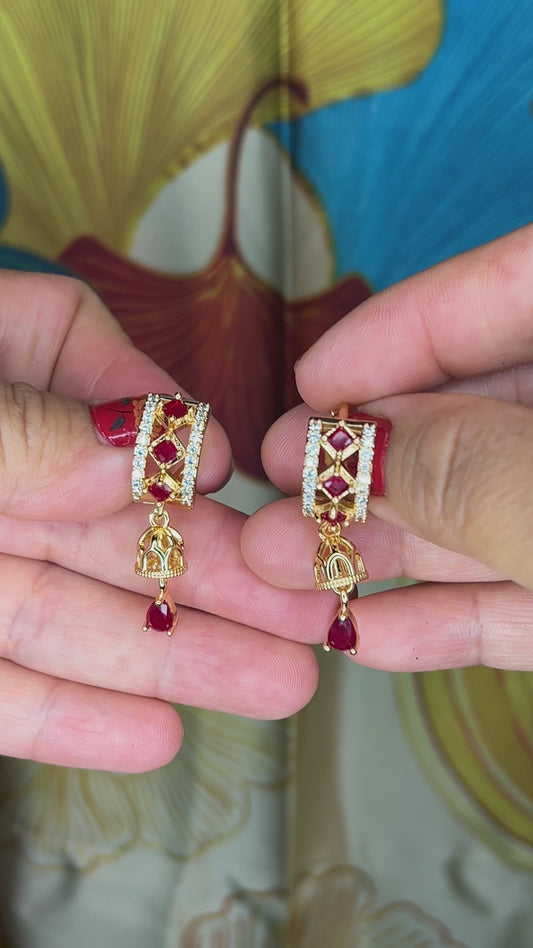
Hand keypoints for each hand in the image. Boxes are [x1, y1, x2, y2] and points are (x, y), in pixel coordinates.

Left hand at [0, 271, 317, 771]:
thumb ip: (19, 423)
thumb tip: (137, 444)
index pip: (67, 348)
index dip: (154, 411)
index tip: (219, 460)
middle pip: (103, 511)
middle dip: (211, 565)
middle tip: (307, 600)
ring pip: (68, 612)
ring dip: (170, 655)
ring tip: (276, 683)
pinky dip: (64, 717)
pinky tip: (152, 738)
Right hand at [242, 226, 532, 671]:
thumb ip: (470, 469)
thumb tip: (362, 447)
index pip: (512, 287)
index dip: (402, 329)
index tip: (311, 378)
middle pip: (486, 415)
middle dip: (373, 462)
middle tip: (276, 485)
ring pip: (496, 514)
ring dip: (391, 549)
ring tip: (282, 567)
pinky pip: (532, 595)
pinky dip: (459, 618)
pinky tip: (372, 633)